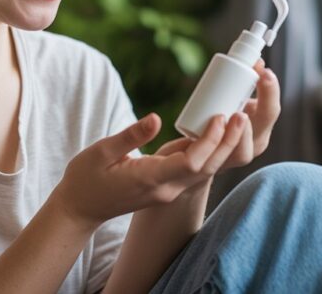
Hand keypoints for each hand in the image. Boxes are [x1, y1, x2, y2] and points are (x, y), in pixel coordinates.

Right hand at [52, 62, 279, 225]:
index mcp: (150, 179)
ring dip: (223, 146)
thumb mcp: (101, 151)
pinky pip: (195, 170)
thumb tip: (156, 118)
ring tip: (236, 118)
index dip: (210, 140)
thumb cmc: (86, 178)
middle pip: (207, 168)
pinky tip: (216, 131)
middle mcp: (166, 189)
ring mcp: (168, 191)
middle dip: (227, 141)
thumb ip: (130, 135)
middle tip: (241, 113)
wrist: (80, 209)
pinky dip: (210, 151)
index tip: (220, 117)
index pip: (191, 163)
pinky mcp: (167, 187)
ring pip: (205, 170)